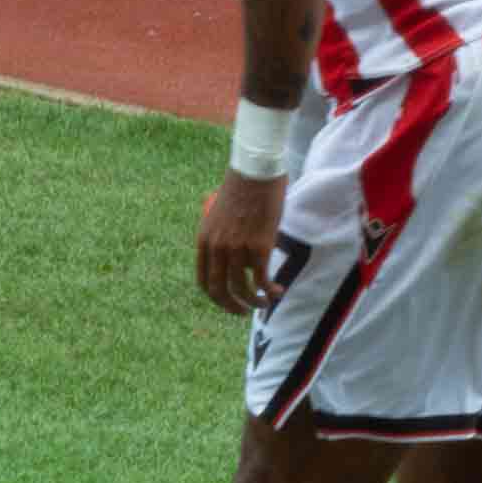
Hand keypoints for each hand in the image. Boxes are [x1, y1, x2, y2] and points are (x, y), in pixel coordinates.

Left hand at [196, 169, 288, 315]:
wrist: (255, 171)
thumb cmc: (242, 188)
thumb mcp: (221, 214)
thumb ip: (222, 235)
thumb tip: (233, 252)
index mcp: (205, 240)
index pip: (204, 281)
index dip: (216, 297)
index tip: (228, 301)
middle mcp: (217, 248)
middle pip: (220, 291)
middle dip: (232, 307)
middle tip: (243, 312)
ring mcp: (237, 248)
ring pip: (242, 289)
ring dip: (254, 302)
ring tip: (265, 303)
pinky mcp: (258, 247)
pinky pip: (262, 279)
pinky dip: (269, 291)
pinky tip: (277, 291)